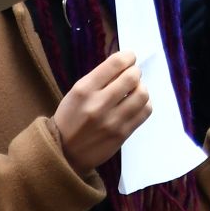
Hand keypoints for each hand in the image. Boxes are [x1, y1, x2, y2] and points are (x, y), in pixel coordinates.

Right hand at [53, 50, 149, 175]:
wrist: (64, 153)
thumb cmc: (70, 118)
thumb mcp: (76, 93)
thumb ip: (100, 78)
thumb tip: (126, 63)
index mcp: (84, 90)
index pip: (115, 63)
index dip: (128, 57)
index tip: (129, 58)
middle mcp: (98, 104)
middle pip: (132, 77)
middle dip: (135, 72)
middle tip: (132, 75)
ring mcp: (112, 121)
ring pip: (143, 94)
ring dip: (141, 88)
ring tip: (134, 91)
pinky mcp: (122, 134)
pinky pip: (145, 111)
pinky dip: (145, 104)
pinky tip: (136, 105)